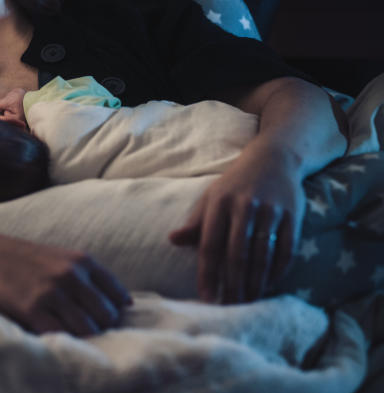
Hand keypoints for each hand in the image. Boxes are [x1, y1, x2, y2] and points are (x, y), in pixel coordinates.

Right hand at [0, 233, 131, 335]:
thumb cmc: (23, 258)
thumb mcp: (60, 256)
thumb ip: (87, 275)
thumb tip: (126, 302)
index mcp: (81, 261)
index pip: (116, 293)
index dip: (116, 309)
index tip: (107, 317)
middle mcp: (71, 275)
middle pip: (106, 315)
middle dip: (101, 326)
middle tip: (88, 329)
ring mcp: (52, 293)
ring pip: (87, 328)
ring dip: (83, 336)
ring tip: (72, 333)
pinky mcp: (33, 310)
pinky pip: (60, 335)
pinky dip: (62, 340)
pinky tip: (55, 334)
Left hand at [168, 147, 305, 302]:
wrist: (272, 159)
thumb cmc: (235, 184)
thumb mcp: (211, 196)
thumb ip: (195, 221)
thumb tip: (172, 240)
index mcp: (219, 203)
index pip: (210, 245)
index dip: (208, 273)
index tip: (206, 298)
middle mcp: (244, 206)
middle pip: (237, 254)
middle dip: (233, 284)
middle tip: (230, 307)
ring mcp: (271, 211)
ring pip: (262, 255)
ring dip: (256, 282)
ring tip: (249, 301)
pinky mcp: (293, 216)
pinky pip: (286, 249)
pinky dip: (278, 270)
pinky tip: (270, 284)